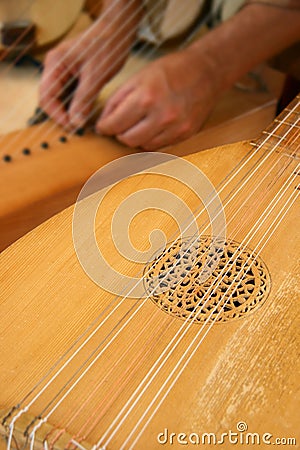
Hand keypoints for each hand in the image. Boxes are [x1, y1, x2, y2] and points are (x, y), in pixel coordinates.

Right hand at [40, 20, 133, 128]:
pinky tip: (85, 111)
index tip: (71, 127)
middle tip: (77, 128)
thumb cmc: (107, 46)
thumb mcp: (96, 76)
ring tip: (82, 122)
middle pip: (50, 98)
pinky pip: (69, 93)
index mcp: (55, 63)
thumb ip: (83, 101)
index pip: (46, 96)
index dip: (57, 115)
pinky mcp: (72, 73)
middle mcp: (55, 66)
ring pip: (59, 97)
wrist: (118, 30)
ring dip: (69, 111)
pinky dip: (76, 104)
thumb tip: (76, 123)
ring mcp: (63, 70)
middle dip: (62, 114)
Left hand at [97, 48, 219, 149]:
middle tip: (121, 123)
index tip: (103, 126)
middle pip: (127, 139)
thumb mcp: (138, 77)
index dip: (104, 127)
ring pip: (143, 145)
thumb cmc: (171, 70)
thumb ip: (117, 100)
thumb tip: (103, 122)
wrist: (206, 72)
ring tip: (140, 122)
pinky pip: (159, 146)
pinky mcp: (184, 134)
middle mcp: (162, 116)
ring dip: (136, 137)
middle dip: (120, 133)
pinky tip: (153, 126)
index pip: (115, 124)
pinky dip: (151, 139)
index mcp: (146, 97)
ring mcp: (175, 128)